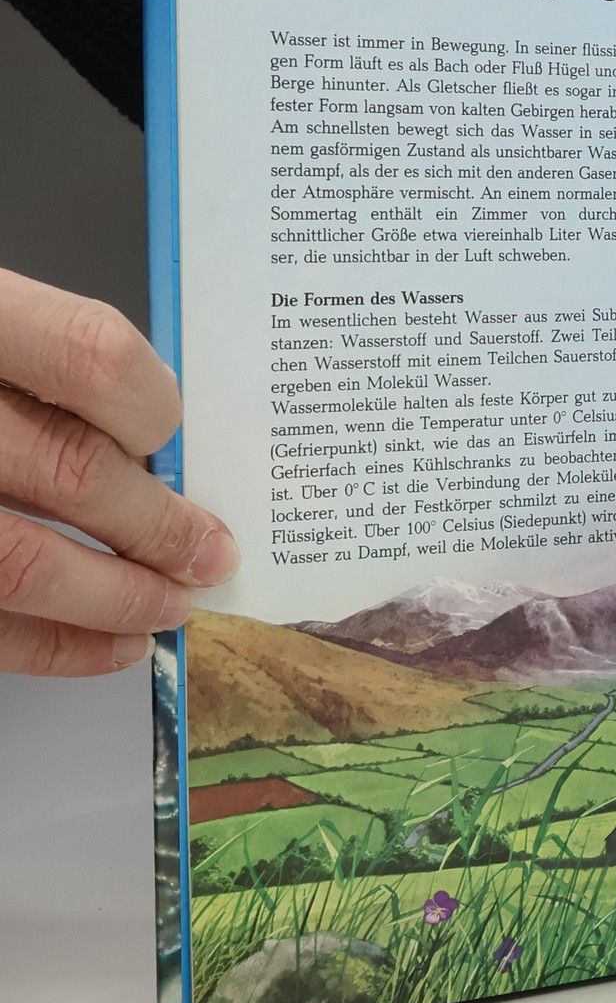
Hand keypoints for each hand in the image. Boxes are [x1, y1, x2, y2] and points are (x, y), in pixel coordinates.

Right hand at [0, 268, 236, 675]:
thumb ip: (28, 358)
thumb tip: (147, 437)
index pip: (87, 355)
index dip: (152, 405)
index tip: (175, 437)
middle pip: (70, 471)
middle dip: (158, 526)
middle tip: (209, 551)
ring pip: (20, 564)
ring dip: (116, 597)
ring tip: (170, 605)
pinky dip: (51, 646)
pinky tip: (106, 646)